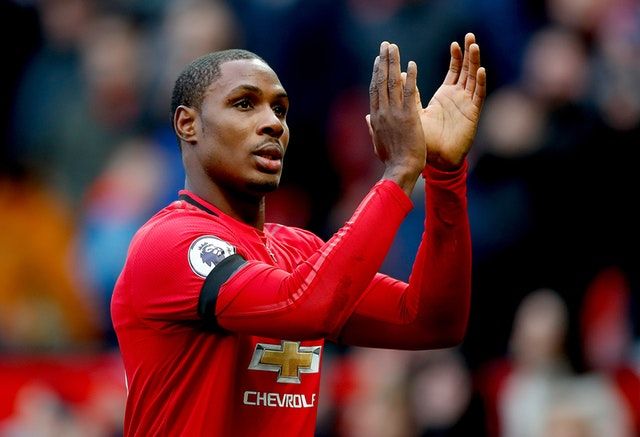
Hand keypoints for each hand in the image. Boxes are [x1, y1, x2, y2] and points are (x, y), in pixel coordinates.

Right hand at [368, 41, 424, 195]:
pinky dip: (410, 78)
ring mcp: (394, 113)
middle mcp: (382, 112)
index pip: (375, 90)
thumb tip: (367, 117)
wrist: (400, 169)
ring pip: (392, 83)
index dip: (376, 73)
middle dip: (383, 61)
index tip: (378, 59)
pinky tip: (412, 64)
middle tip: (385, 45)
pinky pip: (409, 93)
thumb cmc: (391, 160)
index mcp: (375, 118)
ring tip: (394, 47)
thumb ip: (372, 127)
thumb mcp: (378, 142)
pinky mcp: (408, 117)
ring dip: (393, 62)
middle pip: (381, 81)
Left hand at [420, 33, 486, 169]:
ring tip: (475, 46)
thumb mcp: (414, 113)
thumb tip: (399, 76)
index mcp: (444, 96)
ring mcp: (466, 105)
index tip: (454, 43)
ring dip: (474, 63)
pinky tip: (481, 70)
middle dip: (468, 54)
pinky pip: (477, 96)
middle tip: (469, 36)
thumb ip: (410, 95)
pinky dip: (479, 83)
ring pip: (472, 79)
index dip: (455, 57)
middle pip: (466, 71)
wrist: (433, 160)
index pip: (453, 71)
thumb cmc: (423, 140)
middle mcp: (458, 98)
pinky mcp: (471, 114)